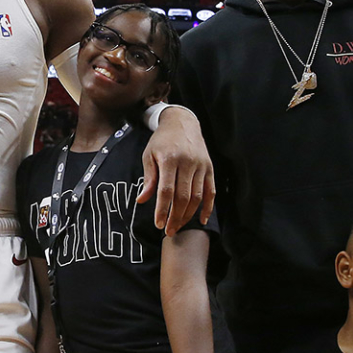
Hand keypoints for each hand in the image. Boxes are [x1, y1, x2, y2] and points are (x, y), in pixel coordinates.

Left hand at [137, 107, 214, 235]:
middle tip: (168, 231)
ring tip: (178, 226)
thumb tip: (142, 201)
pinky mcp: (210, 168)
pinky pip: (211, 191)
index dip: (163, 209)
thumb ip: (149, 179)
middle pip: (183, 197)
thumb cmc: (162, 140)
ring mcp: (201, 166)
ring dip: (188, 215)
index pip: (166, 190)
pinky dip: (207, 207)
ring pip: (197, 196)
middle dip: (175, 217)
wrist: (182, 122)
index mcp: (170, 159)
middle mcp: (188, 163)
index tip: (158, 224)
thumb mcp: (149, 155)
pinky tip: (201, 220)